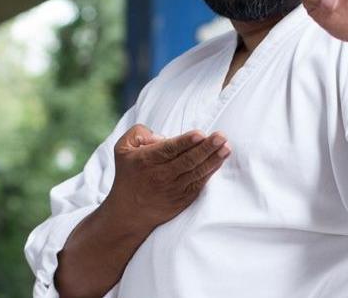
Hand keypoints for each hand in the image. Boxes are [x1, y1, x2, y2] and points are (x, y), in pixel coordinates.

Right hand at [104, 124, 230, 230]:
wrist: (129, 213)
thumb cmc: (128, 175)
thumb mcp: (122, 149)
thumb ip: (138, 133)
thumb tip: (160, 136)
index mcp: (146, 161)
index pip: (169, 150)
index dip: (186, 142)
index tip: (200, 134)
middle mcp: (161, 176)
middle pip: (187, 160)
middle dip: (206, 148)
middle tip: (221, 137)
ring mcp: (173, 189)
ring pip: (197, 172)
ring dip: (213, 159)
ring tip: (226, 148)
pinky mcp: (183, 199)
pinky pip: (199, 183)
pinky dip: (210, 172)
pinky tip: (219, 161)